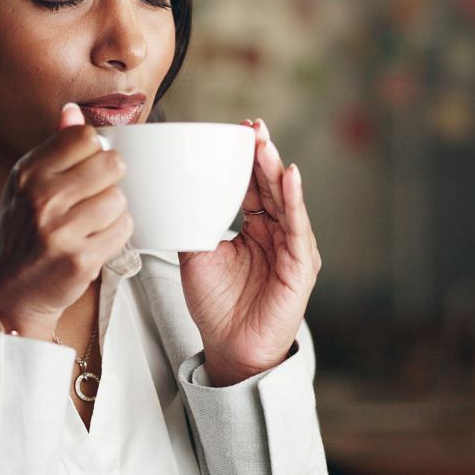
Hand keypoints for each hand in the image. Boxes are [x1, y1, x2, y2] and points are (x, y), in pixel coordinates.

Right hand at [0, 103, 131, 340]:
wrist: (8, 294)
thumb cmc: (21, 237)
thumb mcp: (26, 187)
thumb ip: (54, 148)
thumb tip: (73, 110)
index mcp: (27, 173)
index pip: (84, 137)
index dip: (94, 151)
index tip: (87, 168)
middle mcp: (41, 198)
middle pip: (110, 163)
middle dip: (109, 181)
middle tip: (92, 198)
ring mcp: (61, 230)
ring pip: (119, 198)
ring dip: (112, 211)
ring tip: (90, 224)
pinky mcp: (81, 259)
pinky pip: (123, 229)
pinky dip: (115, 236)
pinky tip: (94, 242)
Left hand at [179, 118, 321, 385]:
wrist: (230, 347)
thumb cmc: (217, 305)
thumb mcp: (196, 255)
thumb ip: (193, 224)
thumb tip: (173, 192)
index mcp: (253, 227)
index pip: (251, 185)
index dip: (245, 159)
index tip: (236, 131)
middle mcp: (275, 231)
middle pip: (270, 185)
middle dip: (262, 154)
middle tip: (252, 127)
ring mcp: (291, 246)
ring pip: (285, 200)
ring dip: (276, 170)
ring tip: (265, 145)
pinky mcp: (300, 264)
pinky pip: (297, 227)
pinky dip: (294, 201)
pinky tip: (289, 178)